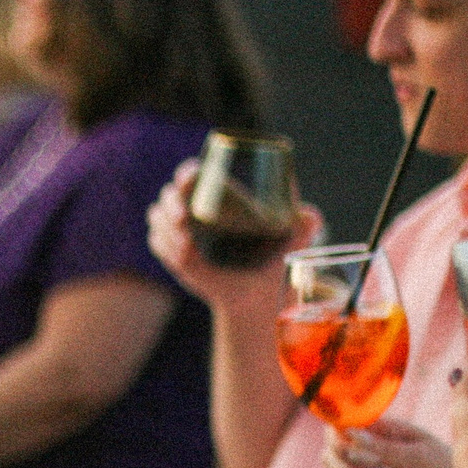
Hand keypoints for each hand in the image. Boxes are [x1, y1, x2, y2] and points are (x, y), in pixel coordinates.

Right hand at [145, 158, 323, 311]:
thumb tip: (310, 215)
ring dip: (166, 228)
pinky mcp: (173, 253)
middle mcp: (196, 208)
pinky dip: (165, 246)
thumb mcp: (290, 242)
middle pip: (169, 194)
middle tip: (184, 219)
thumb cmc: (274, 260)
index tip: (191, 177)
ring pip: (157, 217)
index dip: (188, 172)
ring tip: (186, 246)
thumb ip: (303, 227)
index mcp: (218, 195)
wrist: (257, 295)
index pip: (193, 173)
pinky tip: (182, 255)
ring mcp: (181, 231)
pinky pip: (157, 243)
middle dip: (171, 204)